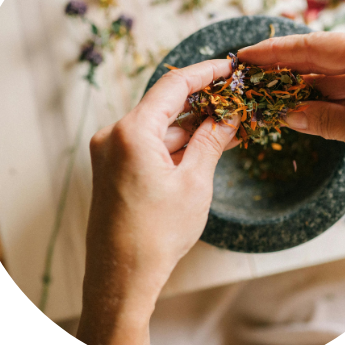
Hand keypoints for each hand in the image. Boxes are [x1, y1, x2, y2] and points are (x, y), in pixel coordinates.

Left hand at [76, 59, 239, 344]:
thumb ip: (212, 140)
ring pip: (158, 129)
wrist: (122, 277)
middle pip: (164, 107)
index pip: (173, 86)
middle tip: (234, 103)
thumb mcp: (194, 182)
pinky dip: (174, 146)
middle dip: (201, 106)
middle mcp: (114, 135)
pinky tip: (201, 149)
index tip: (227, 67)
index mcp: (131, 132)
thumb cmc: (157, 234)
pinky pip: (148, 146)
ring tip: (226, 130)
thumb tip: (230, 115)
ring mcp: (110, 152)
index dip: (204, 73)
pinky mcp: (112, 168)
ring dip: (190, 129)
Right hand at [238, 32, 344, 185]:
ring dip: (306, 90)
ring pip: (334, 77)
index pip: (317, 47)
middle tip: (254, 76)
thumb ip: (326, 121)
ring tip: (272, 99)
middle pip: (323, 58)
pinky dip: (327, 103)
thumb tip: (289, 115)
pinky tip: (303, 111)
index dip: (277, 52)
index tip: (248, 55)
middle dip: (287, 70)